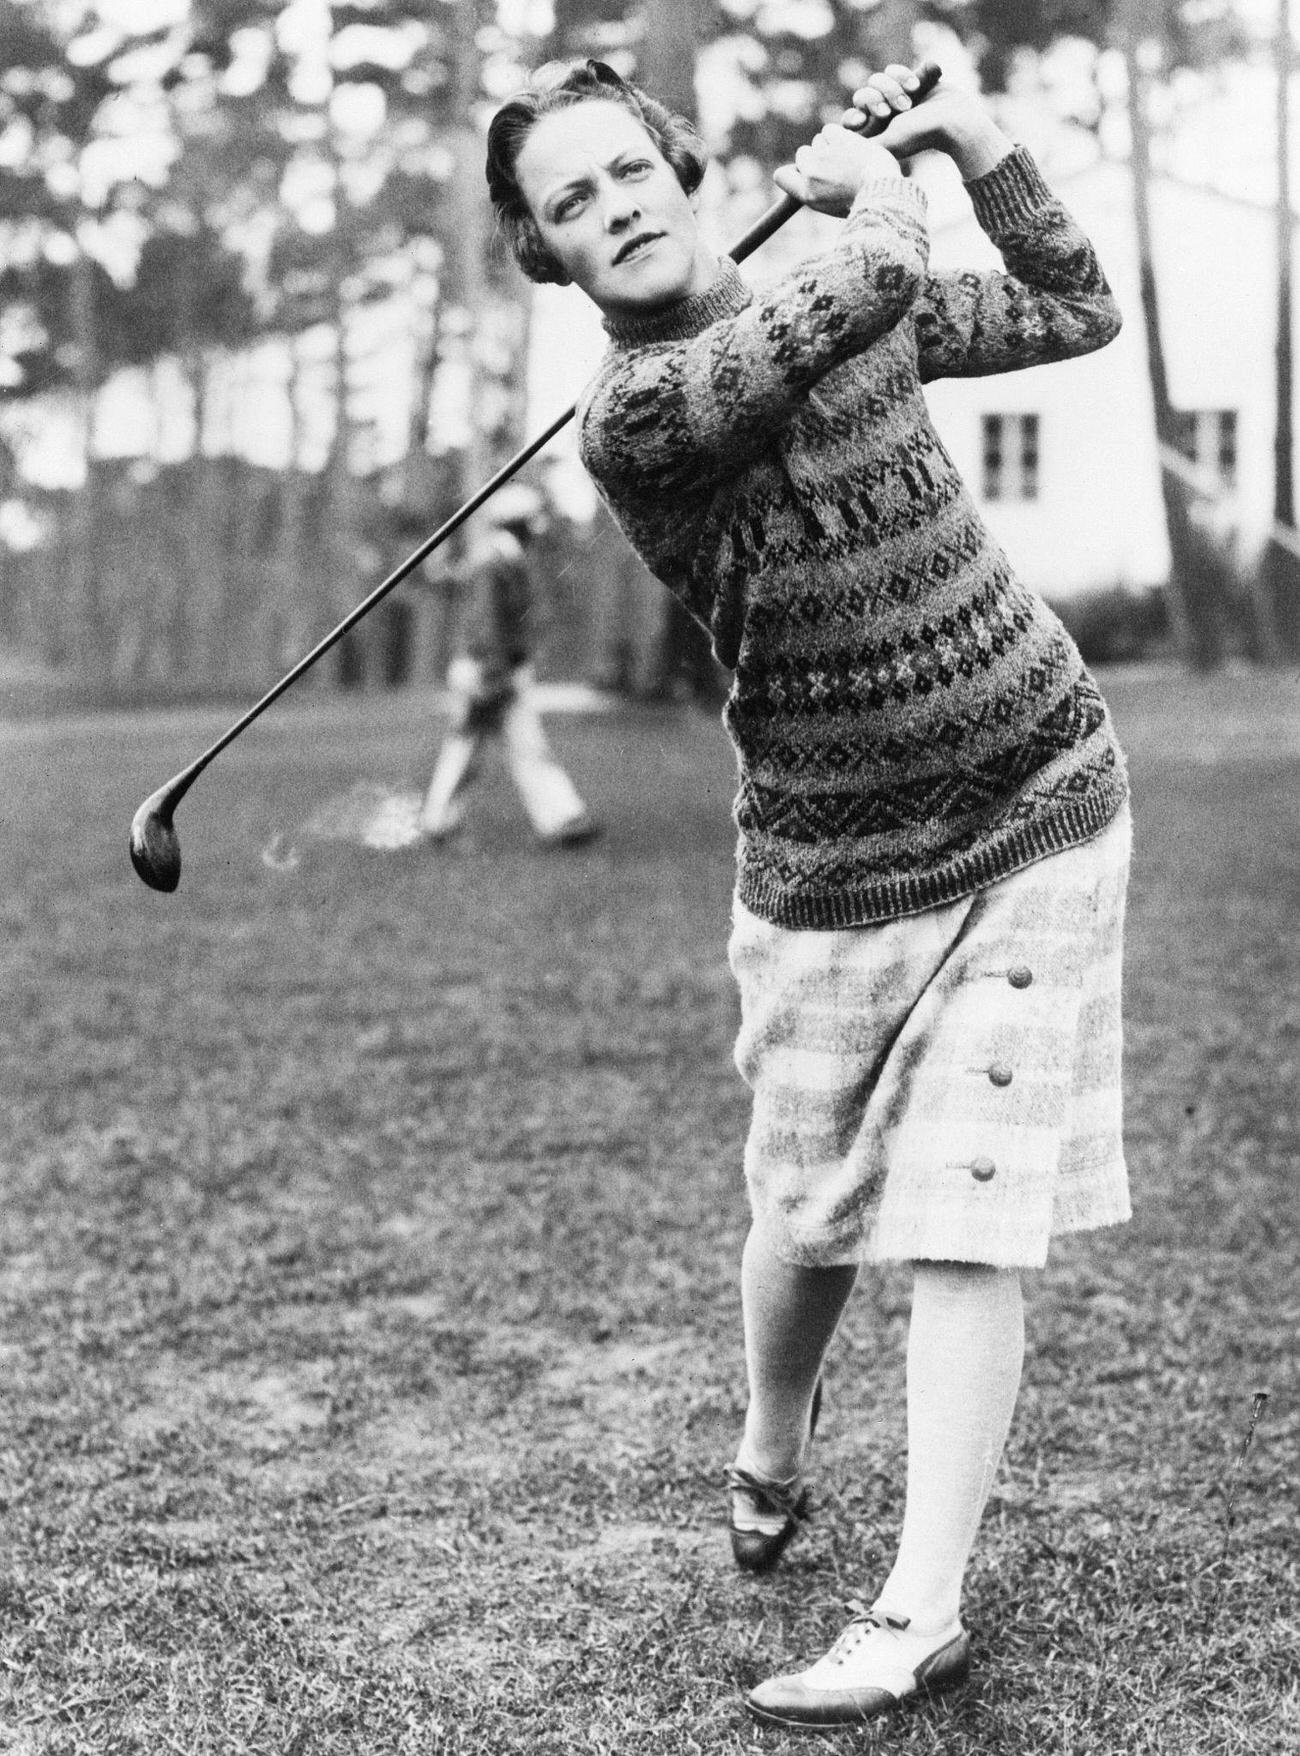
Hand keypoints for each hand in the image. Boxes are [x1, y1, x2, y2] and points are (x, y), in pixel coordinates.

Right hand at [773, 124, 902, 216]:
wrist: (884, 191)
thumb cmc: (863, 201)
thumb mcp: (832, 205)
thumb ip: (816, 189)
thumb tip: (805, 173)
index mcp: (807, 195)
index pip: (781, 176)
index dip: (794, 170)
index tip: (806, 170)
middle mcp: (811, 175)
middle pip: (804, 154)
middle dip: (819, 155)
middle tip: (840, 166)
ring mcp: (823, 156)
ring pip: (820, 141)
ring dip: (834, 145)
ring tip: (853, 161)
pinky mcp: (837, 139)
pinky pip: (831, 130)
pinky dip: (841, 135)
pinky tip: (855, 148)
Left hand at [844, 64, 1013, 181]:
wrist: (953, 119)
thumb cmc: (921, 134)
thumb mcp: (888, 143)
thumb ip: (863, 144)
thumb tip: (837, 147)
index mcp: (874, 132)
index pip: (851, 118)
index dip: (854, 115)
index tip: (864, 120)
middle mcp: (882, 115)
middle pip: (863, 94)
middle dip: (879, 96)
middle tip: (898, 108)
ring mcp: (895, 97)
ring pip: (877, 79)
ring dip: (893, 85)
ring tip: (911, 96)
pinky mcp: (908, 82)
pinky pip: (893, 69)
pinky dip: (903, 74)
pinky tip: (917, 85)